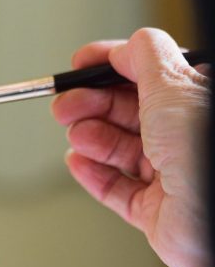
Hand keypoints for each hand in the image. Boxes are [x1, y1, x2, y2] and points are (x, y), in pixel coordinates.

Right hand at [51, 27, 212, 266]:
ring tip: (76, 135)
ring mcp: (170, 173)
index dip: (110, 65)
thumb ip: (146, 58)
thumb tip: (127, 47)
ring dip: (91, 138)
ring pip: (119, 149)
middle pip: (127, 111)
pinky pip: (117, 189)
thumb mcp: (173, 86)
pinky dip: (93, 175)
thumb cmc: (205, 154)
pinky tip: (78, 162)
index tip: (80, 63)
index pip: (147, 73)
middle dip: (91, 104)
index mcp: (194, 98)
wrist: (213, 220)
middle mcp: (184, 134)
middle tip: (66, 104)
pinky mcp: (155, 209)